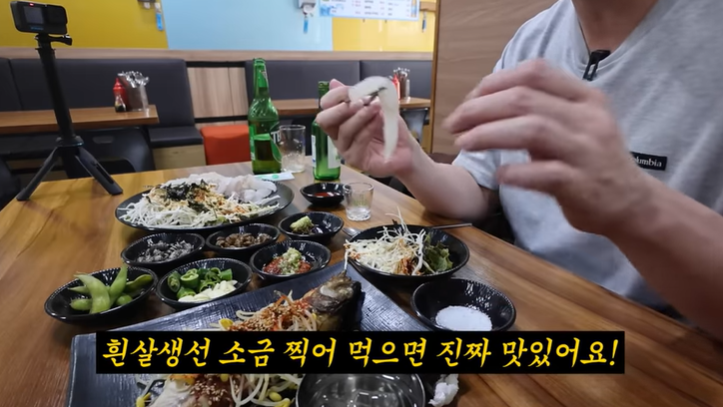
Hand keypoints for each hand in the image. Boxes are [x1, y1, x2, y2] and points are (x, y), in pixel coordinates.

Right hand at [315, 79, 418, 177]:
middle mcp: (337, 134)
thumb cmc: (388, 127)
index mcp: (339, 119)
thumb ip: (356, 95)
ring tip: (375, 108)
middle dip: (340, 108)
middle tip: (359, 102)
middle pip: (324, 120)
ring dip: (361, 116)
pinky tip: (379, 120)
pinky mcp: (355, 160)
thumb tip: (333, 82)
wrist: (405, 148)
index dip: (336, 95)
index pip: (325, 105)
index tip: (353, 90)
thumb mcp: (374, 105)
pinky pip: (358, 141)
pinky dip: (369, 128)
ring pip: (344, 130)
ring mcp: (345, 148)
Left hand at [444, 59, 655, 235]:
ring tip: (463, 144)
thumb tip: (483, 102)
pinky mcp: (583, 184)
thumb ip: (537, 111)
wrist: (631, 203)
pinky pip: (544, 173)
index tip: (469, 100)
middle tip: (454, 124)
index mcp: (584, 97)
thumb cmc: (590, 162)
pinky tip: (499, 175)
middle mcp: (588, 117)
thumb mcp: (572, 125)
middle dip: (480, 109)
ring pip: (532, 130)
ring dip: (489, 134)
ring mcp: (587, 150)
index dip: (494, 82)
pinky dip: (517, 173)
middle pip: (524, 99)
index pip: (534, 72)